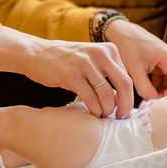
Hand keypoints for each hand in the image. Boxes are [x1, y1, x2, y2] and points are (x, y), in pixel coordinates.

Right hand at [0, 27, 133, 117]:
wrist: (37, 54)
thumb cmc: (66, 62)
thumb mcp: (91, 61)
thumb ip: (108, 75)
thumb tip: (122, 100)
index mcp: (109, 49)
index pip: (127, 77)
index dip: (129, 97)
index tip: (125, 110)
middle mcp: (99, 54)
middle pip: (124, 84)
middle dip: (125, 105)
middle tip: (121, 117)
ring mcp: (85, 63)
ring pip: (107, 94)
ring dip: (107, 110)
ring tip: (103, 115)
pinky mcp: (71, 75)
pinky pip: (90, 98)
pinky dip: (95, 109)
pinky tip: (93, 113)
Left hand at [103, 19, 166, 99]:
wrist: (119, 31)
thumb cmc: (127, 46)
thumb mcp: (135, 70)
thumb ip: (145, 89)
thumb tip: (152, 104)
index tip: (155, 105)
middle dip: (164, 96)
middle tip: (150, 104)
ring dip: (159, 92)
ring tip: (145, 97)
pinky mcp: (160, 64)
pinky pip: (162, 80)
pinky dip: (154, 87)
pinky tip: (143, 89)